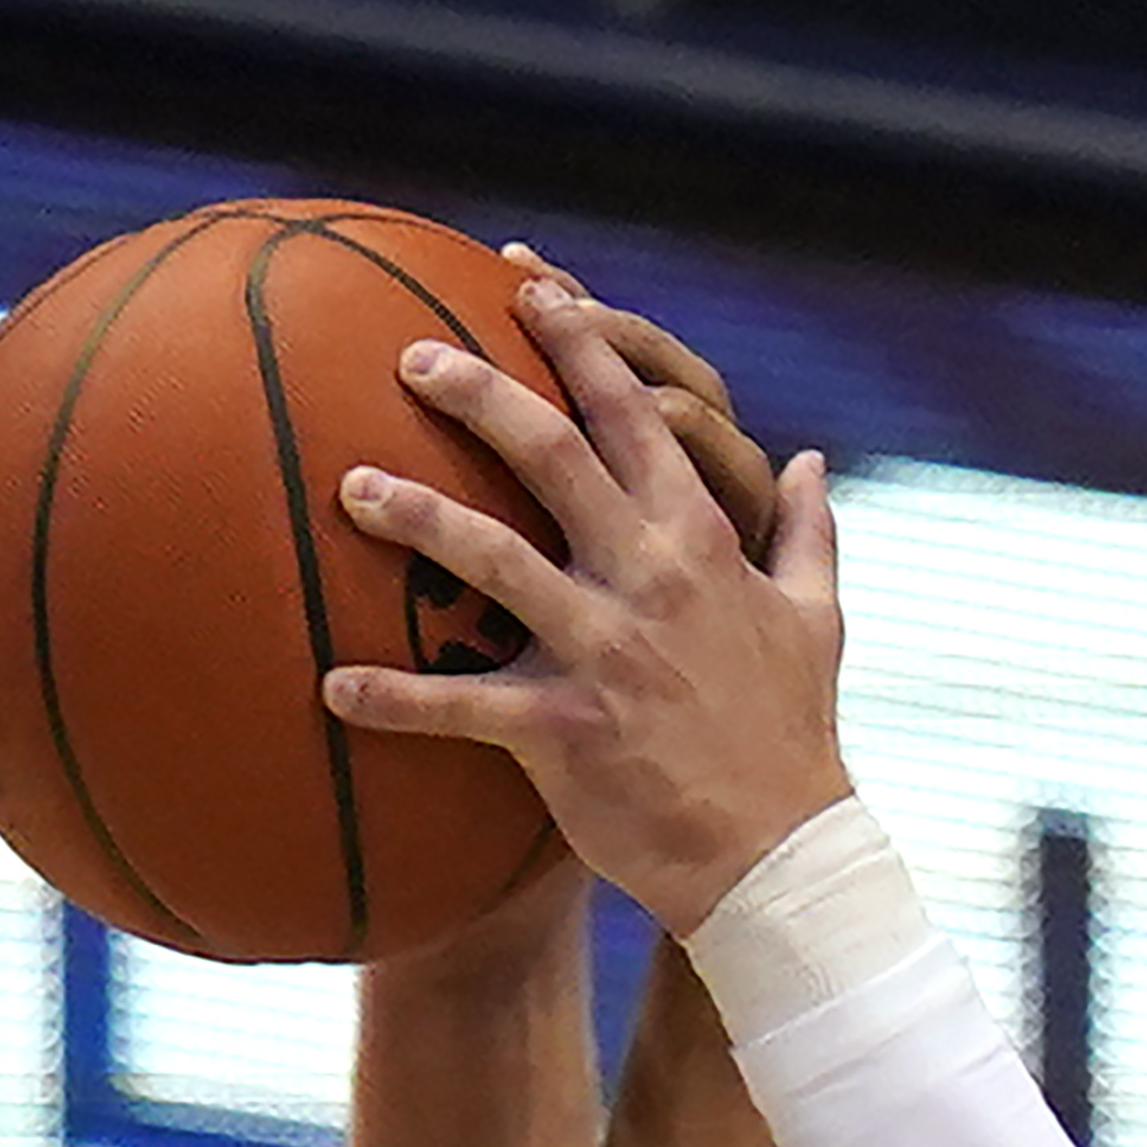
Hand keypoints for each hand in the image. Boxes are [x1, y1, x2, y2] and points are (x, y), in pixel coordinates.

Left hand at [322, 285, 849, 940]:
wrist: (779, 858)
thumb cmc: (793, 737)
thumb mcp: (818, 619)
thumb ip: (806, 531)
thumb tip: (807, 460)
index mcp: (703, 540)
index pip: (638, 412)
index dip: (583, 341)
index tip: (532, 288)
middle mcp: (650, 578)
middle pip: (550, 454)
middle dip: (478, 392)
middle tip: (409, 356)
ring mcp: (604, 651)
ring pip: (491, 557)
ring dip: (415, 516)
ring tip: (348, 485)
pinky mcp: (564, 730)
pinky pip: (459, 706)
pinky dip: (393, 696)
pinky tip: (328, 687)